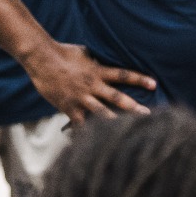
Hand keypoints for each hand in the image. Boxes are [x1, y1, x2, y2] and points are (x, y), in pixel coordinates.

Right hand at [18, 39, 154, 120]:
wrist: (41, 59)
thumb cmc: (63, 53)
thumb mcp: (85, 53)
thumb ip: (98, 61)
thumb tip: (108, 60)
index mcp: (97, 71)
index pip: (123, 75)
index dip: (139, 79)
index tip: (154, 84)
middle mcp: (92, 86)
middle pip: (117, 98)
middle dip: (134, 107)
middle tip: (149, 114)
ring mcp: (81, 98)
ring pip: (102, 113)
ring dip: (116, 122)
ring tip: (128, 132)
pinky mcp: (69, 108)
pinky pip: (81, 124)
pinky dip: (88, 133)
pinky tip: (95, 144)